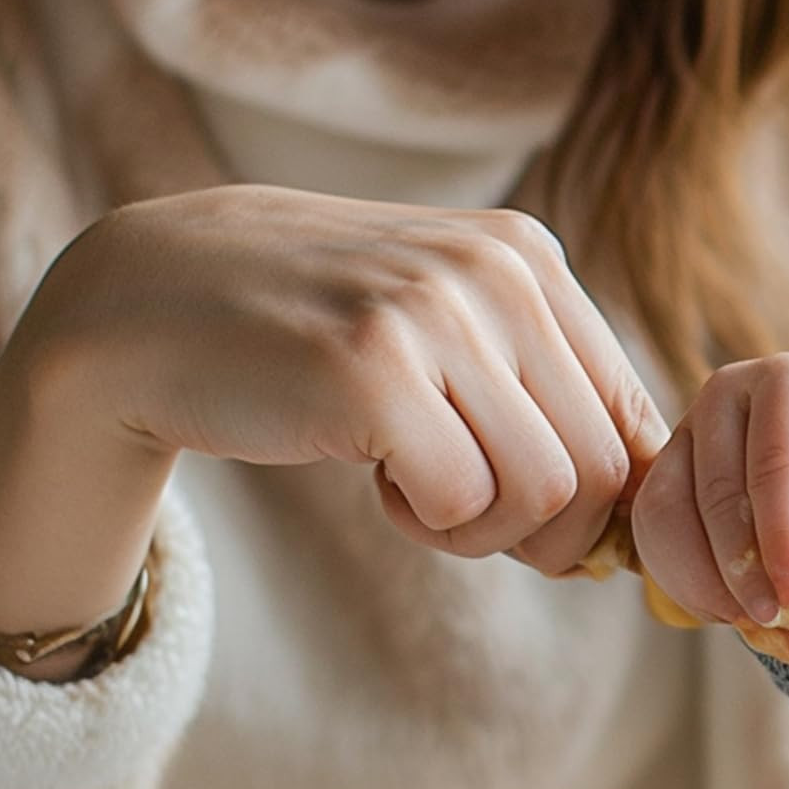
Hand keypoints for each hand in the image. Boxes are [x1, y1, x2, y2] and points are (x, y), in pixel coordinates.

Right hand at [0, 189, 663, 657]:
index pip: (636, 419)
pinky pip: (462, 502)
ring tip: (413, 488)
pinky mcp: (373, 372)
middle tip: (460, 512)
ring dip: (480, 530)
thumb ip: (540, 397)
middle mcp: (497, 272)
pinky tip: (373, 480)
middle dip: (542, 530)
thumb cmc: (310, 339)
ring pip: (546, 494)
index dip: (601, 505)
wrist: (146, 307)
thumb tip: (642, 517)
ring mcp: (435, 314)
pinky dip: (425, 522)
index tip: (536, 524)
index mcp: (529, 258)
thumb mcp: (444, 332)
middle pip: (604, 471)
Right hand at [627, 355, 788, 638]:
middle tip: (775, 617)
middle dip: (741, 567)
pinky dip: (683, 582)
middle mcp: (726, 394)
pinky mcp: (662, 478)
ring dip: (704, 581)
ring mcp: (685, 434)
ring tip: (752, 618)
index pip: (775, 461)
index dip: (782, 533)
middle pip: (714, 489)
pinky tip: (725, 608)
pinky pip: (650, 536)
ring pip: (666, 514)